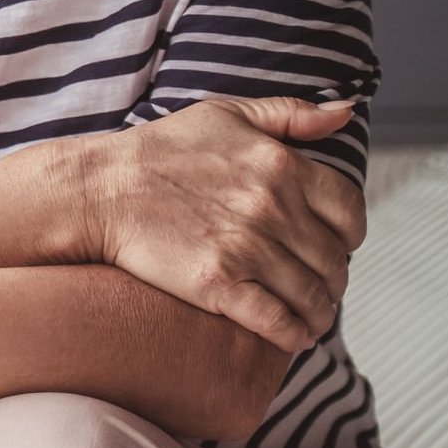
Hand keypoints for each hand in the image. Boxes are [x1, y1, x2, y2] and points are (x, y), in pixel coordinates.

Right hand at [78, 96, 367, 353]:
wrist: (98, 191)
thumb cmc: (159, 151)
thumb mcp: (225, 114)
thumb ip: (290, 113)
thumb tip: (345, 111)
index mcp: (282, 166)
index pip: (349, 212)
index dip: (349, 234)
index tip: (335, 244)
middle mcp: (272, 208)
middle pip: (334, 260)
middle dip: (332, 278)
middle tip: (318, 284)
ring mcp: (246, 249)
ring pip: (312, 296)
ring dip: (319, 312)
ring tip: (310, 316)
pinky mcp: (218, 285)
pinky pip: (279, 322)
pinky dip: (294, 335)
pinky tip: (292, 336)